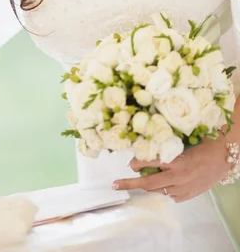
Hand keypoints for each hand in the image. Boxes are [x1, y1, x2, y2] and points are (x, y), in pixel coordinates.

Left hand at [113, 136, 228, 201]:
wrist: (224, 157)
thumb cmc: (202, 145)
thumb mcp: (182, 143)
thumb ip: (165, 148)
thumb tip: (146, 149)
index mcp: (176, 160)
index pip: (149, 163)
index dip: (136, 163)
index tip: (128, 164)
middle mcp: (177, 176)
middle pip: (148, 183)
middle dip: (130, 184)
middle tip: (115, 184)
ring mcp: (182, 188)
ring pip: (157, 191)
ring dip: (147, 185)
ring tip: (137, 181)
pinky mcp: (188, 195)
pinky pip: (169, 196)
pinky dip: (163, 190)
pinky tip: (162, 183)